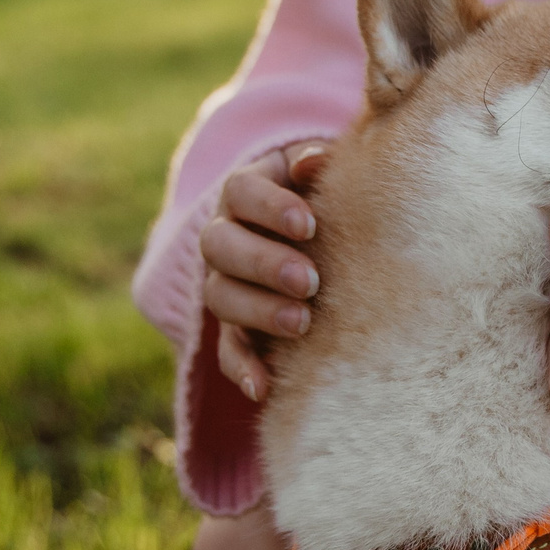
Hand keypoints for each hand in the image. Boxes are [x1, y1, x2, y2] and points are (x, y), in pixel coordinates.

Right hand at [199, 143, 329, 402]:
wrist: (322, 234)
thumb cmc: (328, 193)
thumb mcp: (325, 172)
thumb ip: (319, 163)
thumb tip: (314, 162)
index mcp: (246, 191)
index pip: (242, 191)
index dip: (270, 207)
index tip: (309, 225)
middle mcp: (225, 236)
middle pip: (220, 246)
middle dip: (263, 264)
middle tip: (309, 281)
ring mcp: (224, 284)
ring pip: (220, 298)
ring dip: (258, 312)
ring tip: (303, 324)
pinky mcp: (234, 328)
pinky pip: (227, 350)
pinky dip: (243, 369)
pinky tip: (264, 387)